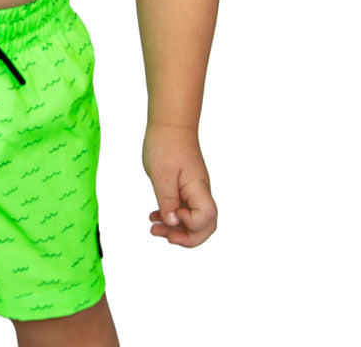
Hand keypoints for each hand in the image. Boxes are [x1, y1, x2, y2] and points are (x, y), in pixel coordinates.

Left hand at [142, 122, 217, 247]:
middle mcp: (200, 191)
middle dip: (187, 237)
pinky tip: (155, 216)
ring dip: (176, 228)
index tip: (172, 214)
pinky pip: (185, 207)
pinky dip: (172, 216)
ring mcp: (194, 189)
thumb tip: (173, 224)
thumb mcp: (161, 175)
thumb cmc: (165, 144)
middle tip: (165, 237)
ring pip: (194, 218)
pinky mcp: (186, 186)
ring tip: (154, 228)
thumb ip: (167, 201)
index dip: (190, 224)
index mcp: (198, 187)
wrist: (169, 123)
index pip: (207, 217)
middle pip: (206, 225)